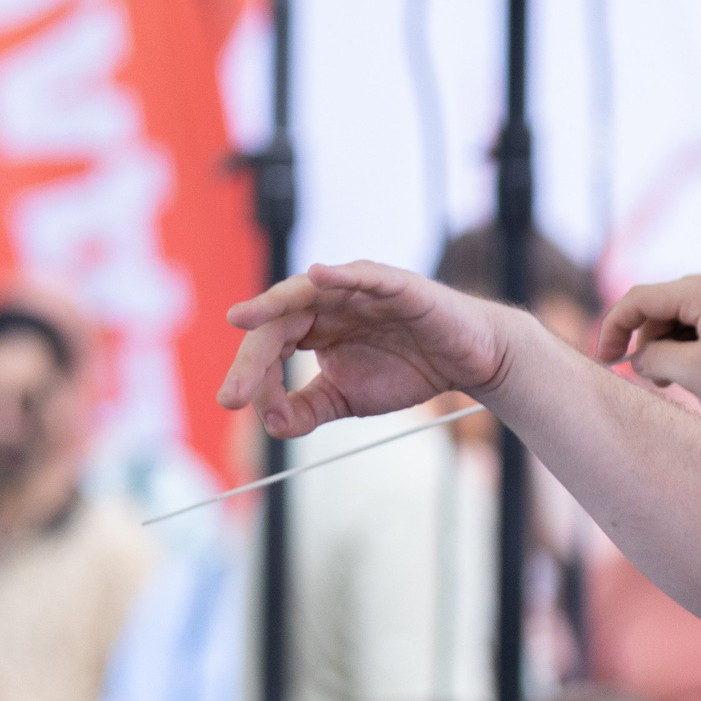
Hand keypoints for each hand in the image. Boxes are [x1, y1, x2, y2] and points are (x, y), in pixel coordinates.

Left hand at [220, 262, 511, 439]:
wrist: (467, 362)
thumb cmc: (407, 370)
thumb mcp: (346, 398)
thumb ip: (307, 410)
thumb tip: (271, 425)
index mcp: (314, 327)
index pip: (270, 345)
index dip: (250, 373)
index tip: (237, 404)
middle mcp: (329, 303)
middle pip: (278, 320)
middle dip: (251, 356)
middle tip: (232, 394)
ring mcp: (359, 290)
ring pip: (308, 291)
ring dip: (273, 303)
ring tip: (243, 317)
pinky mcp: (395, 285)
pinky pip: (364, 276)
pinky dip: (340, 275)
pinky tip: (318, 277)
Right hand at [598, 270, 700, 433]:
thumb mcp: (694, 375)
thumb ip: (653, 357)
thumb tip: (640, 353)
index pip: (642, 298)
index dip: (614, 328)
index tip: (605, 360)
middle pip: (672, 304)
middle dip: (653, 339)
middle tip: (653, 379)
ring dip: (684, 341)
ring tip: (690, 379)